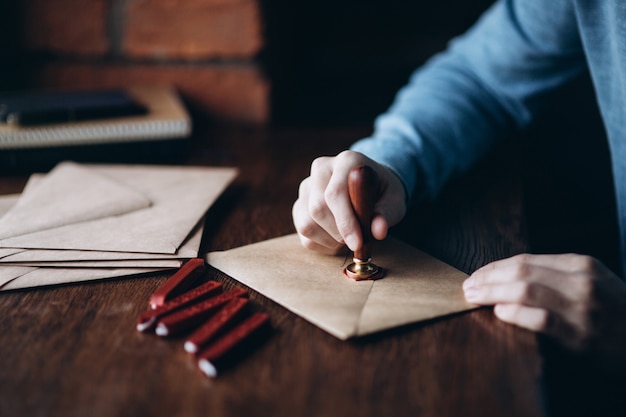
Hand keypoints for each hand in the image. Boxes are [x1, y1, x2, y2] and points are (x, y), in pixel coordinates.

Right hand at [292, 150, 406, 253]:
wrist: (370, 188)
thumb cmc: (383, 193)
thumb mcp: (394, 200)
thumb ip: (387, 213)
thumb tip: (378, 230)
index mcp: (346, 161)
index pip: (335, 193)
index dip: (345, 221)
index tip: (357, 243)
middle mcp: (321, 169)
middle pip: (317, 208)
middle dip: (338, 233)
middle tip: (357, 242)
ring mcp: (307, 187)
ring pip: (307, 224)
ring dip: (330, 240)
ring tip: (349, 238)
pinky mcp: (300, 205)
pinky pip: (304, 233)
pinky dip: (322, 244)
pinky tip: (338, 239)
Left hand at [463, 253, 625, 370]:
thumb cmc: (616, 310)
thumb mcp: (593, 281)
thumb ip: (557, 275)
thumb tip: (509, 276)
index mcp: (581, 264)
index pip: (525, 260)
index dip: (494, 266)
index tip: (476, 274)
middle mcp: (581, 281)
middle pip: (521, 271)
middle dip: (487, 277)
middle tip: (467, 286)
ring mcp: (582, 307)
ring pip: (526, 290)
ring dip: (492, 293)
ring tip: (474, 297)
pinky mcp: (581, 335)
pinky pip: (540, 319)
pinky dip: (515, 313)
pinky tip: (499, 312)